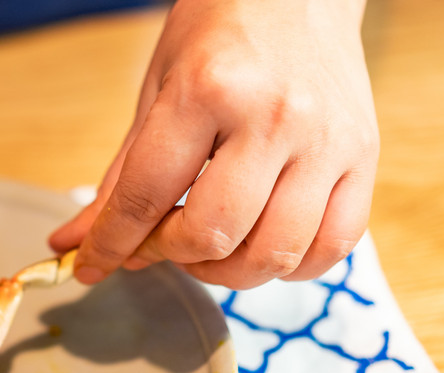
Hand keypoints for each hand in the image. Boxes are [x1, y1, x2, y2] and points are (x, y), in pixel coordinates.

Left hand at [49, 0, 378, 288]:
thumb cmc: (223, 31)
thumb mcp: (158, 91)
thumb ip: (123, 176)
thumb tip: (78, 242)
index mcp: (209, 91)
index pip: (147, 196)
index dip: (111, 244)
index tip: (91, 267)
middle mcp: (276, 117)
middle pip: (212, 234)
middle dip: (172, 255)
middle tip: (159, 241)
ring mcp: (328, 141)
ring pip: (273, 253)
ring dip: (228, 270)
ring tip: (209, 244)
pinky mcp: (366, 156)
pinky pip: (332, 246)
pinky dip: (290, 265)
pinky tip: (262, 245)